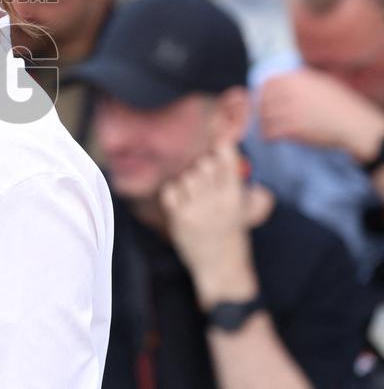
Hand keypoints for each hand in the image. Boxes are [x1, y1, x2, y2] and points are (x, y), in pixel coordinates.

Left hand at [161, 143, 263, 309]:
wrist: (221, 268)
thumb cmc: (232, 236)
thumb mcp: (244, 211)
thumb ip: (238, 184)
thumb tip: (231, 151)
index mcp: (234, 198)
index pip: (227, 161)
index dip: (223, 149)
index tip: (220, 145)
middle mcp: (215, 202)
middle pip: (203, 165)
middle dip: (203, 168)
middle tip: (205, 178)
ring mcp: (195, 210)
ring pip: (186, 176)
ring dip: (188, 181)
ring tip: (194, 194)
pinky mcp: (178, 218)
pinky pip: (169, 190)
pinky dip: (173, 192)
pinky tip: (181, 200)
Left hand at [259, 69, 383, 161]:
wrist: (353, 124)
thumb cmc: (340, 104)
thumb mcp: (321, 82)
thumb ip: (301, 80)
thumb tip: (282, 80)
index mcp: (297, 79)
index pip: (268, 83)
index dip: (263, 93)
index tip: (264, 101)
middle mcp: (291, 92)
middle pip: (263, 101)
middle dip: (262, 110)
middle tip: (264, 118)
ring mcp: (291, 110)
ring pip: (264, 117)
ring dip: (263, 124)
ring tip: (267, 129)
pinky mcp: (292, 128)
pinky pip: (270, 132)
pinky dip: (267, 136)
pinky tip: (270, 138)